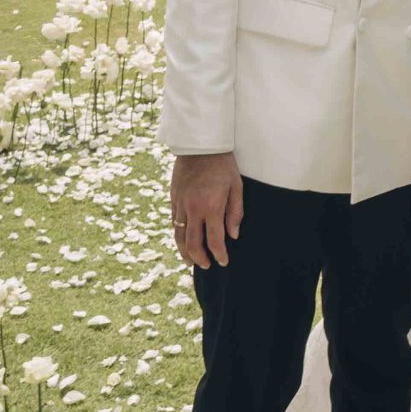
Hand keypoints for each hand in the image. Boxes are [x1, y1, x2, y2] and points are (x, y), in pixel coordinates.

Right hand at [170, 153, 243, 268]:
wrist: (199, 145)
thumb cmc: (222, 165)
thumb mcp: (236, 187)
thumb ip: (235, 213)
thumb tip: (233, 235)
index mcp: (211, 208)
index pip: (214, 240)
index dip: (219, 255)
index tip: (223, 262)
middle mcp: (193, 210)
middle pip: (193, 244)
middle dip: (200, 259)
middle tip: (207, 266)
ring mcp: (181, 205)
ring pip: (179, 236)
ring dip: (185, 252)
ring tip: (190, 261)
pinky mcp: (174, 198)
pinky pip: (173, 222)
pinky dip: (178, 235)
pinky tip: (182, 240)